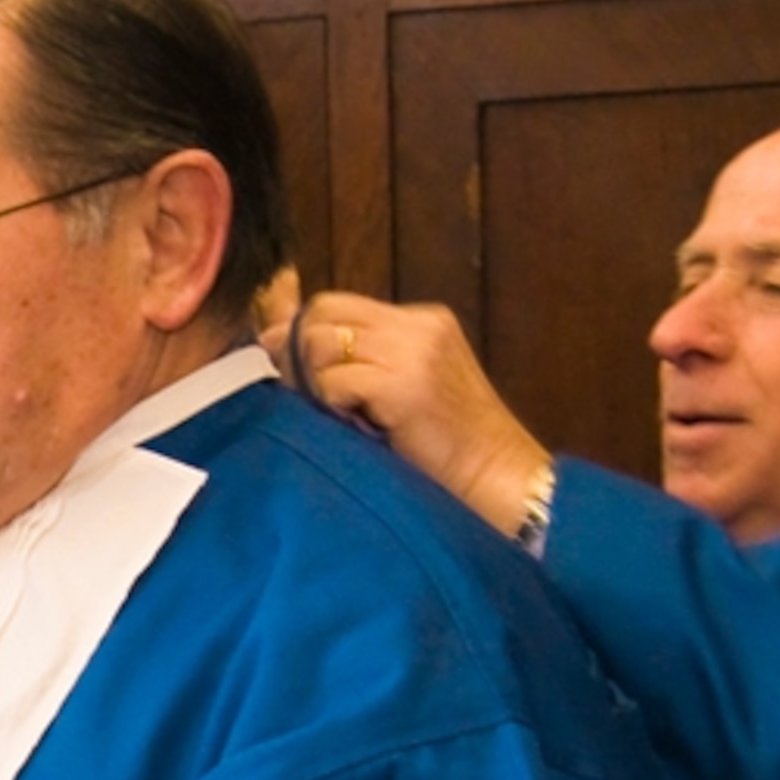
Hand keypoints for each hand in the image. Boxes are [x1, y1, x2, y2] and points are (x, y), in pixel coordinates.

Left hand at [261, 293, 553, 541]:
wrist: (499, 476)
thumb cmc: (448, 446)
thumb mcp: (403, 387)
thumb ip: (359, 359)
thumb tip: (279, 337)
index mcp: (421, 319)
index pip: (336, 303)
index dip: (300, 329)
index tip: (281, 361)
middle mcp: (417, 324)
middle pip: (322, 313)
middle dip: (296, 351)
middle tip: (300, 392)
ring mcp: (413, 350)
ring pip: (321, 344)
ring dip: (314, 382)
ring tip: (339, 413)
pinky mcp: (403, 384)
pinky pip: (334, 381)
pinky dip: (331, 405)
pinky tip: (355, 426)